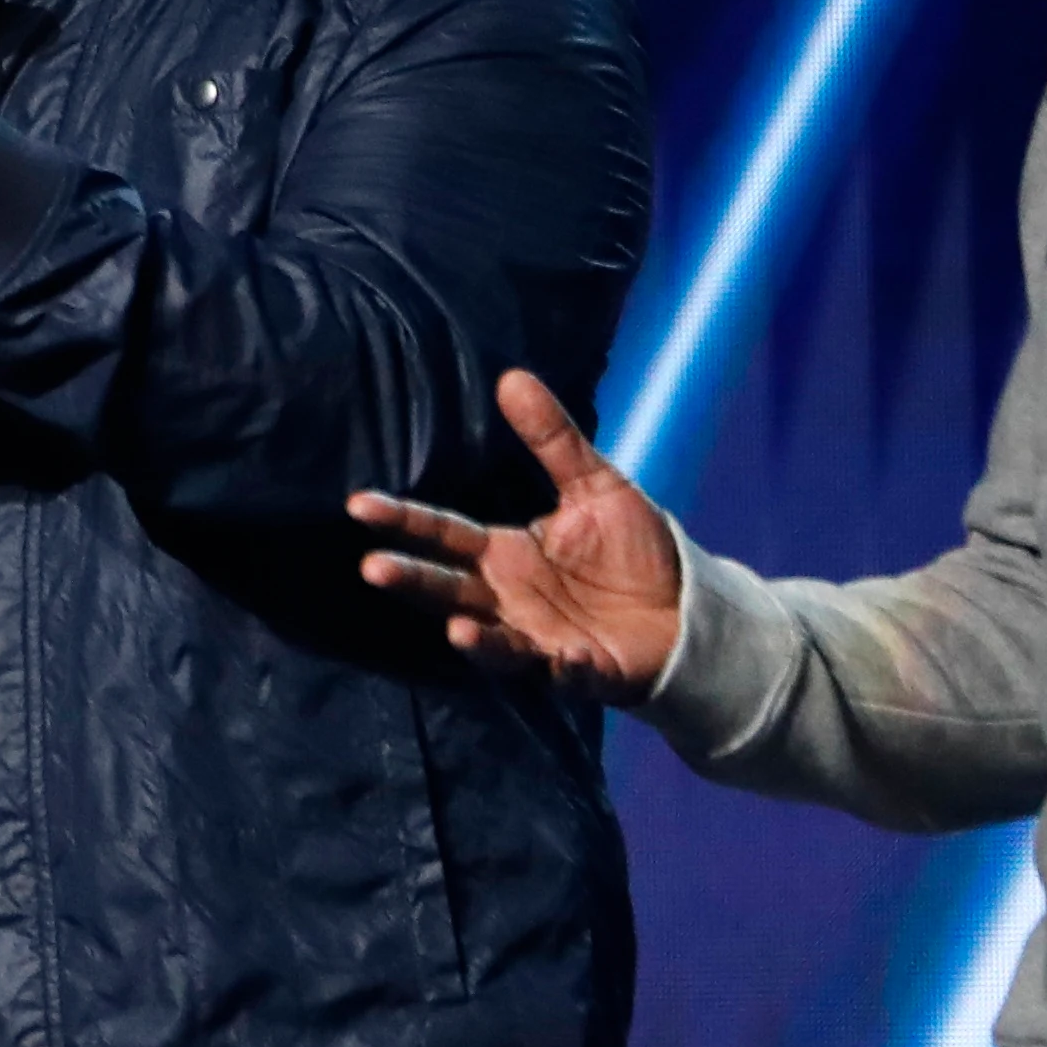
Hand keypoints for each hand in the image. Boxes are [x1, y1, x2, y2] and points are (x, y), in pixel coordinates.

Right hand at [349, 372, 686, 698]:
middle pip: (448, 588)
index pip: (443, 533)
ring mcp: (538, 638)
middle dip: (412, 581)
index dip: (403, 519)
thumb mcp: (595, 485)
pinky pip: (566, 670)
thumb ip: (552, 438)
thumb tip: (511, 376)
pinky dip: (564, 666)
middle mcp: (507, 598)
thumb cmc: (634, 548)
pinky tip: (566, 656)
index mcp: (505, 553)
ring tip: (456, 629)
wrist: (687, 606)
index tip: (359, 504)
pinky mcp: (579, 669)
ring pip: (494, 640)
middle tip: (373, 568)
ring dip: (476, 639)